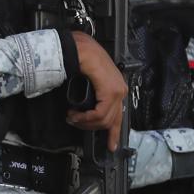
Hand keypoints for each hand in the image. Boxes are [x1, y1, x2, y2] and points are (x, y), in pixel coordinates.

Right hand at [66, 32, 128, 149]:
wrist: (79, 48)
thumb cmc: (82, 59)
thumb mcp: (91, 81)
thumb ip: (94, 94)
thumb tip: (88, 111)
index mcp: (117, 88)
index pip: (118, 116)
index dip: (113, 133)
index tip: (110, 145)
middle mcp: (121, 90)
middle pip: (110, 120)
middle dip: (91, 126)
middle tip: (75, 122)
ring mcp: (117, 91)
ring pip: (104, 119)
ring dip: (85, 122)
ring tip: (72, 117)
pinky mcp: (110, 91)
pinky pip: (99, 113)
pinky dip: (86, 117)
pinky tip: (76, 114)